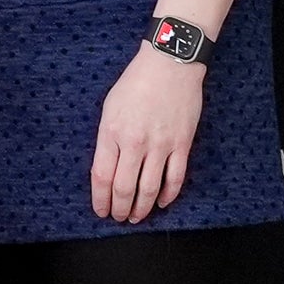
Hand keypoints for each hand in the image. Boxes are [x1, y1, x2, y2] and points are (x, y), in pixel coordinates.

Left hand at [90, 47, 206, 222]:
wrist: (169, 65)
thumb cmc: (135, 83)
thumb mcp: (109, 108)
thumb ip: (107, 139)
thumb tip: (107, 168)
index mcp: (111, 133)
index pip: (101, 177)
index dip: (100, 200)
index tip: (100, 211)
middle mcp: (135, 143)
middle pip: (124, 188)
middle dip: (119, 209)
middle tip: (118, 218)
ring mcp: (161, 145)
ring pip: (150, 189)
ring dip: (142, 208)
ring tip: (137, 217)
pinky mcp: (182, 143)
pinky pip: (176, 177)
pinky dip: (168, 194)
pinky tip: (162, 202)